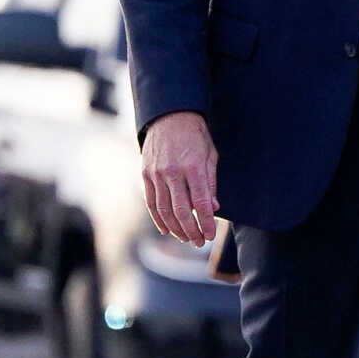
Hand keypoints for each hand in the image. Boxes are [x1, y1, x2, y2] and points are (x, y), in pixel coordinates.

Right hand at [140, 111, 219, 245]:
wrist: (169, 116)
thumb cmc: (195, 136)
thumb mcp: (210, 156)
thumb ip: (210, 183)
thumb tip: (213, 209)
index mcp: (193, 167)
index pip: (200, 203)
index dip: (206, 222)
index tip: (211, 235)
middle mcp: (172, 172)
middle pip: (181, 211)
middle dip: (192, 230)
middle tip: (199, 242)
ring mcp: (156, 174)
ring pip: (164, 210)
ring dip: (175, 228)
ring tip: (186, 238)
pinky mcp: (145, 174)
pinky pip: (151, 202)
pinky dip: (158, 218)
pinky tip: (166, 229)